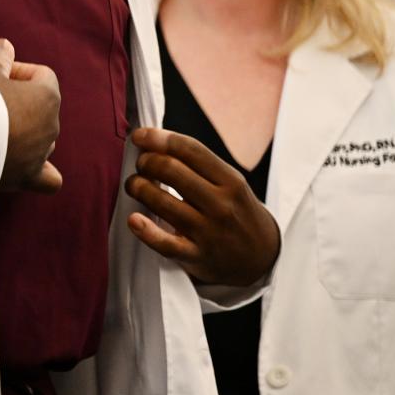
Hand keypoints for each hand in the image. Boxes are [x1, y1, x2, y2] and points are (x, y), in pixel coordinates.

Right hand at [0, 39, 62, 193]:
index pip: (42, 74)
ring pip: (42, 137)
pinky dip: (42, 172)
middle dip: (18, 101)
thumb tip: (5, 45)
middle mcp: (52, 125)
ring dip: (24, 131)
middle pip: (41, 105)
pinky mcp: (31, 175)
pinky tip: (28, 167)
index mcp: (48, 96)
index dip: (18, 71)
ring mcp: (43, 152)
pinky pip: (48, 177)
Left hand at [123, 127, 279, 285]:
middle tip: (141, 165)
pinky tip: (133, 219)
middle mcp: (221, 205)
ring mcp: (209, 232)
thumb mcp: (230, 184)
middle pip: (172, 171)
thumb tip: (154, 141)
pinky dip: (146, 231)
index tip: (139, 136)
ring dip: (139, 188)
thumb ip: (198, 164)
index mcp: (231, 181)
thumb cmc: (236, 212)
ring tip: (134, 185)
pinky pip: (166, 244)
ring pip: (163, 203)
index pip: (190, 150)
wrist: (261, 258)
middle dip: (146, 162)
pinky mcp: (197, 257)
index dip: (158, 139)